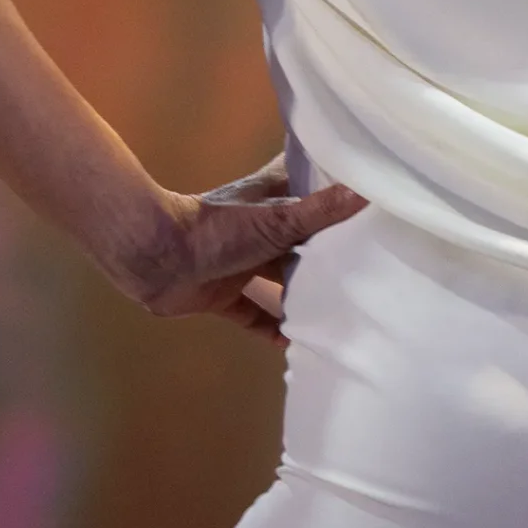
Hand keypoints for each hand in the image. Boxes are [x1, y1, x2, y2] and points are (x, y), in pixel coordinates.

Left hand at [124, 162, 365, 336]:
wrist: (156, 260)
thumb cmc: (218, 229)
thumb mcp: (276, 220)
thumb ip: (320, 211)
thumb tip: (369, 191)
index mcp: (272, 197)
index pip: (309, 183)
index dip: (335, 186)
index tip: (371, 193)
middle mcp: (260, 227)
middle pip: (302, 236)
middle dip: (329, 248)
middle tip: (372, 262)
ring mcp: (241, 261)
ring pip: (280, 275)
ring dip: (304, 290)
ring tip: (343, 307)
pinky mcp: (223, 294)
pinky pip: (254, 313)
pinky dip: (272, 327)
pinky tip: (296, 343)